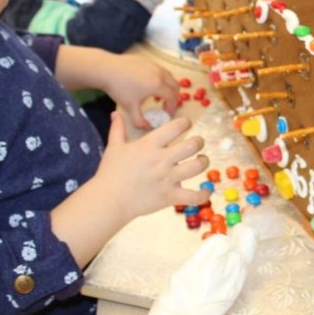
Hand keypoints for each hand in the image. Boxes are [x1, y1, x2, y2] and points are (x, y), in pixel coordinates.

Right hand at [94, 113, 209, 220]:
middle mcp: (162, 160)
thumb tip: (115, 113)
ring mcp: (168, 178)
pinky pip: (193, 196)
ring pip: (197, 166)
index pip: (176, 127)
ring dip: (203, 162)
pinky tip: (205, 191)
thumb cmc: (110, 173)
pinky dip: (203, 195)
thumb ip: (118, 129)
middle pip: (193, 145)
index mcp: (149, 145)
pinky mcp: (170, 196)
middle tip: (197, 144)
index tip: (186, 124)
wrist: (108, 201)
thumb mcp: (114, 147)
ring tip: (201, 161)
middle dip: (199, 142)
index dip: (185, 122)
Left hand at [97, 53, 179, 128]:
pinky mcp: (147, 60)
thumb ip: (139, 121)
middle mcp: (159, 74)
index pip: (172, 97)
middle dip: (173, 96)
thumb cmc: (119, 89)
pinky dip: (159, 78)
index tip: (166, 113)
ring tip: (155, 94)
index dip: (172, 107)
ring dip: (166, 86)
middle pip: (175, 85)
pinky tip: (146, 84)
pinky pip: (159, 70)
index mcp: (157, 85)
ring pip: (168, 76)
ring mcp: (154, 65)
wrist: (105, 69)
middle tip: (165, 104)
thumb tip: (148, 127)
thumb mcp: (129, 108)